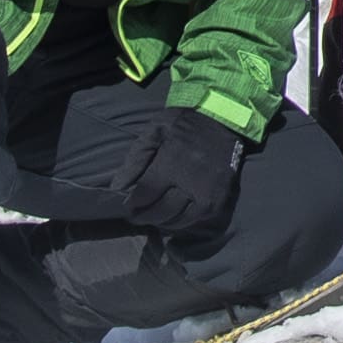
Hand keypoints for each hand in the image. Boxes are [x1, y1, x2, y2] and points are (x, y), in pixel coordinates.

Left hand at [108, 95, 246, 235]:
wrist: (225, 120)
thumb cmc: (185, 123)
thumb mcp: (155, 131)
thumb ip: (134, 159)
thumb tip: (117, 188)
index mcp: (171, 163)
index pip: (145, 194)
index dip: (132, 204)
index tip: (126, 206)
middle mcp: (189, 183)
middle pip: (160, 211)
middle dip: (143, 216)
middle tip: (134, 216)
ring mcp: (206, 194)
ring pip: (177, 220)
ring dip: (160, 222)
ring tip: (151, 216)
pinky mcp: (218, 200)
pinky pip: (194, 220)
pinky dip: (180, 222)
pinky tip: (171, 216)